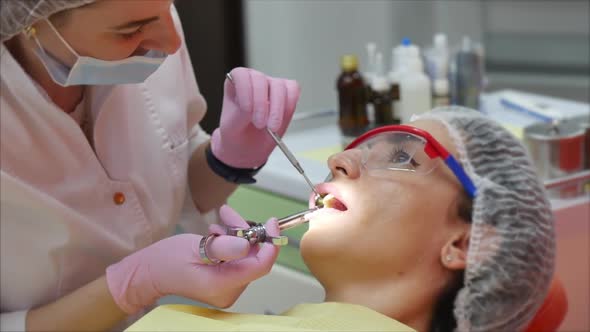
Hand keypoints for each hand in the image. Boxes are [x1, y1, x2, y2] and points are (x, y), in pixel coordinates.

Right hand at [106, 205, 279, 313]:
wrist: (148, 273)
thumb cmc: (166, 260)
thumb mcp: (195, 247)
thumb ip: (223, 247)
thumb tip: (247, 243)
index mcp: (224, 284)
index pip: (260, 266)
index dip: (270, 243)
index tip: (271, 222)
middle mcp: (229, 290)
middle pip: (253, 257)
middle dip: (246, 233)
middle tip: (230, 215)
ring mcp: (227, 287)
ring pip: (245, 255)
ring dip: (236, 235)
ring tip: (219, 223)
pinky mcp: (223, 281)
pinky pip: (236, 259)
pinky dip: (230, 243)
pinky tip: (216, 234)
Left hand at [211, 67, 299, 168]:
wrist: (248, 147)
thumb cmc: (236, 134)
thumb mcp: (231, 128)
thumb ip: (240, 114)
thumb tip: (252, 106)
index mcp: (235, 84)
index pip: (241, 75)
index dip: (245, 90)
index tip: (247, 110)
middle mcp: (254, 80)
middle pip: (261, 80)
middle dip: (261, 104)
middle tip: (260, 124)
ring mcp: (271, 85)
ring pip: (280, 86)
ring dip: (277, 109)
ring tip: (271, 127)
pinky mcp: (286, 94)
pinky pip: (293, 92)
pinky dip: (289, 106)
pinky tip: (281, 120)